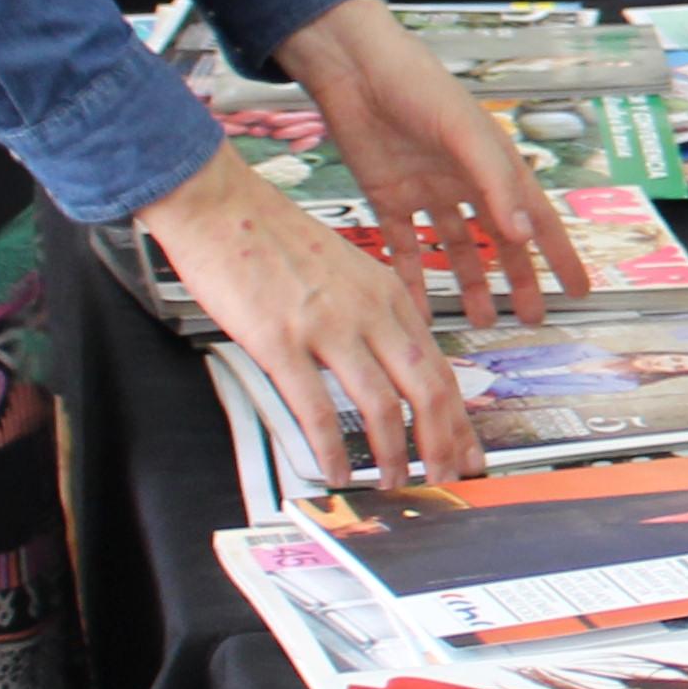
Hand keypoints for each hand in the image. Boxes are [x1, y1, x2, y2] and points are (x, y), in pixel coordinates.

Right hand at [138, 149, 480, 484]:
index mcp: (388, 294)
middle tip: (447, 478)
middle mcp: (368, 311)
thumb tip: (392, 364)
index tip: (466, 449)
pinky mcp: (281, 341)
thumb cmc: (274, 238)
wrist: (221, 206)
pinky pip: (316, 408)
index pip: (441, 366)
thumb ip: (374, 314)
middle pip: (428, 389)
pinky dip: (332, 448)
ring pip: (382, 404)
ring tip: (393, 482)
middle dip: (444, 443)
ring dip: (393, 454)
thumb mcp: (348, 269)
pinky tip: (337, 470)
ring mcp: (327, 327)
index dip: (459, 417)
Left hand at [276, 0, 592, 327]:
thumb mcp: (466, 135)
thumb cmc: (419, 88)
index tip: (579, 288)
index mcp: (496, 166)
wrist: (356, 72)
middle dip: (518, 279)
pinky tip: (416, 304)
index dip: (559, 255)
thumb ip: (497, 185)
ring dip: (470, 283)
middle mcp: (467, 183)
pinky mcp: (390, 197)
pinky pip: (405, 246)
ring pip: (457, 249)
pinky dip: (410, 277)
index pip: (538, 219)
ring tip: (481, 318)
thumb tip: (526, 236)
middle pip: (500, 241)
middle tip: (531, 316)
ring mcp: (429, 193)